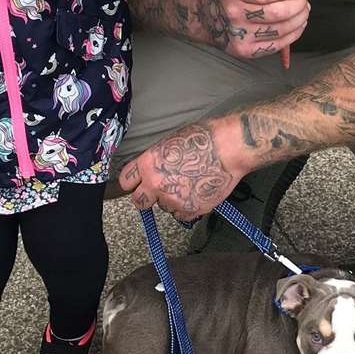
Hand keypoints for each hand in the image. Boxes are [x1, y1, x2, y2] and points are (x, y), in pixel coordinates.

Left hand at [118, 120, 242, 219]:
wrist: (228, 149)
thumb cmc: (203, 139)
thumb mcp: (169, 142)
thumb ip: (156, 160)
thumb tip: (151, 170)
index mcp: (148, 164)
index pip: (126, 181)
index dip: (132, 182)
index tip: (136, 183)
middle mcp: (157, 184)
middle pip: (139, 201)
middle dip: (146, 196)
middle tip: (157, 190)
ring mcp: (174, 200)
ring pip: (164, 207)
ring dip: (171, 200)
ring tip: (189, 184)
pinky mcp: (191, 209)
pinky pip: (181, 215)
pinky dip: (187, 207)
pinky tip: (196, 192)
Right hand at [195, 0, 308, 58]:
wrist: (208, 13)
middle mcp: (234, 12)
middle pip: (277, 12)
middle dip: (298, 3)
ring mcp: (240, 34)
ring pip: (281, 29)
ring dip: (300, 17)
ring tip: (303, 8)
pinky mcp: (246, 50)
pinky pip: (278, 44)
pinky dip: (295, 33)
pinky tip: (298, 22)